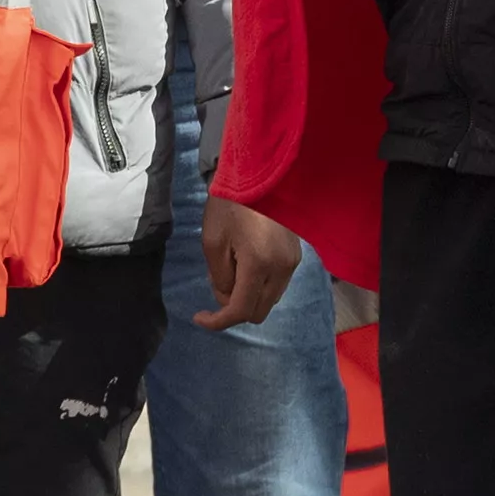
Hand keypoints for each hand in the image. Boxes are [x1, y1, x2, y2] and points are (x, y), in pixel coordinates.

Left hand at [194, 192, 302, 330]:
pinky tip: (247, 263)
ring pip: (269, 300)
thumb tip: (228, 298)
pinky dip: (260, 285)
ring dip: (248, 296)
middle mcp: (282, 269)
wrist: (257, 174)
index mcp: (260, 265)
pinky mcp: (296, 255)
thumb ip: (220, 278)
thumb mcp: (212, 243)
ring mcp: (293, 262)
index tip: (198, 316)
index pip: (240, 310)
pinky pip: (277, 284)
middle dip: (233, 307)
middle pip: (258, 311)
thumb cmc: (229, 206)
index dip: (217, 321)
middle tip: (216, 282)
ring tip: (231, 270)